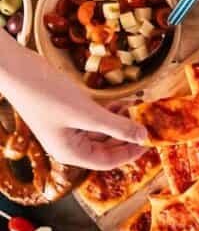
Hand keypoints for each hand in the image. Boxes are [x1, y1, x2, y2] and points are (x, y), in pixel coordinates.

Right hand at [0, 49, 146, 169]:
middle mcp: (68, 145)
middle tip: (146, 123)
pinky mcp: (67, 114)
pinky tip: (121, 103)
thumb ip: (117, 126)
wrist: (15, 69)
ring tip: (134, 108)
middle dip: (126, 136)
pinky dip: (108, 113)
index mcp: (70, 153)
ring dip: (119, 123)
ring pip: (101, 133)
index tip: (150, 141)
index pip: (107, 161)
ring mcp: (66, 129)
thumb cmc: (46, 94)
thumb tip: (144, 138)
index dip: (130, 153)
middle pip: (106, 149)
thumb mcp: (87, 113)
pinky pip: (93, 120)